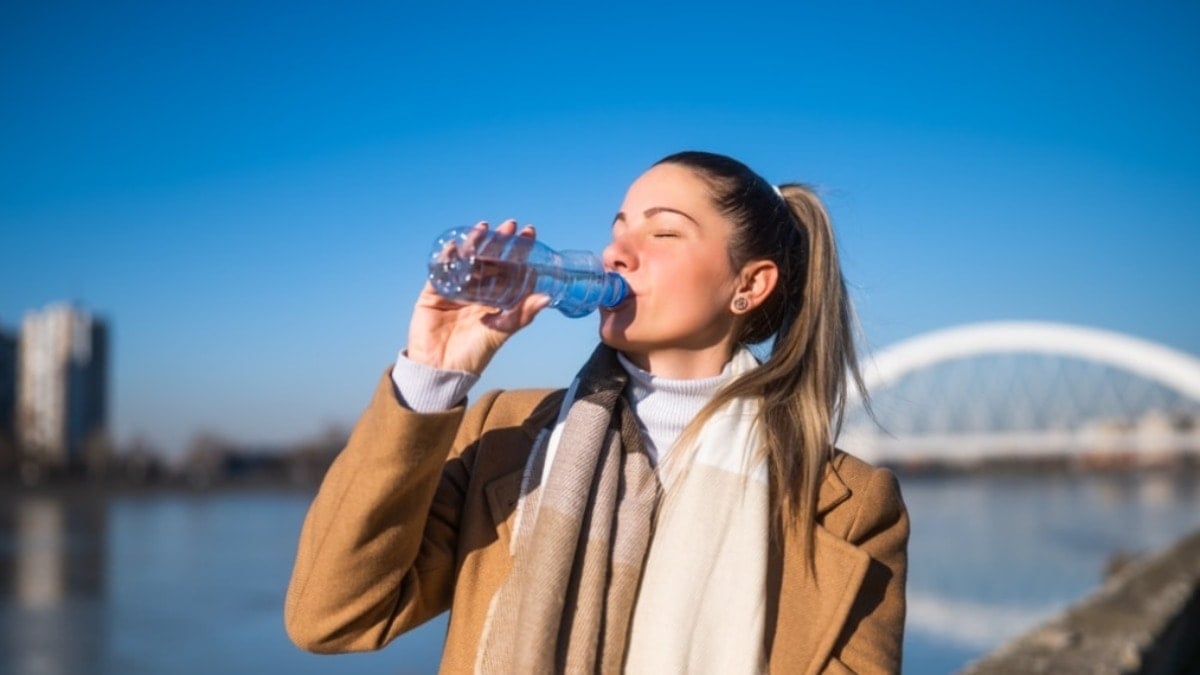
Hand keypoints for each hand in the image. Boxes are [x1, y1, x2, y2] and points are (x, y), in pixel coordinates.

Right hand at [406, 220, 550, 373]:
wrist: (439, 371)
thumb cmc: (473, 355)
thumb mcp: (500, 333)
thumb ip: (521, 315)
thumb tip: (546, 297)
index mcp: (496, 300)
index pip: (510, 270)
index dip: (519, 253)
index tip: (530, 235)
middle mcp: (477, 291)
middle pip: (490, 261)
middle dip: (500, 243)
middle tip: (510, 225)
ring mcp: (456, 290)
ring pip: (467, 261)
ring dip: (476, 243)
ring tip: (485, 227)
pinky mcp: (434, 293)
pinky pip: (441, 271)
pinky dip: (447, 258)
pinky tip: (456, 246)